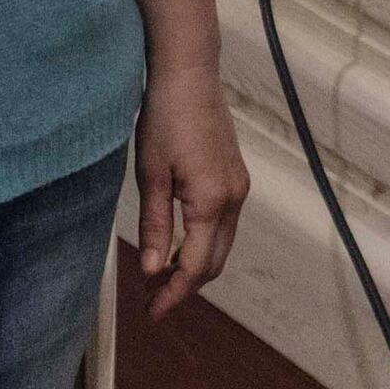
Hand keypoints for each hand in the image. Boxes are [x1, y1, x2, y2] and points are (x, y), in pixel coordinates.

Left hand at [132, 65, 247, 320]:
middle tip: (153, 301)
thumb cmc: (165, 118)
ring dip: (196, 266)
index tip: (153, 314)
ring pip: (222, 246)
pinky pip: (224, 226)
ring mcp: (239, 188)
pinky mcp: (235, 178)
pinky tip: (178, 244)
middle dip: (186, 287)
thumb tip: (154, 272)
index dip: (175, 294)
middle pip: (215, 263)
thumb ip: (155, 226)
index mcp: (211, 201)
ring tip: (161, 276)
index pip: (196, 266)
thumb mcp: (150, 174)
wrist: (189, 75)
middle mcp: (234, 199)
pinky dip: (204, 244)